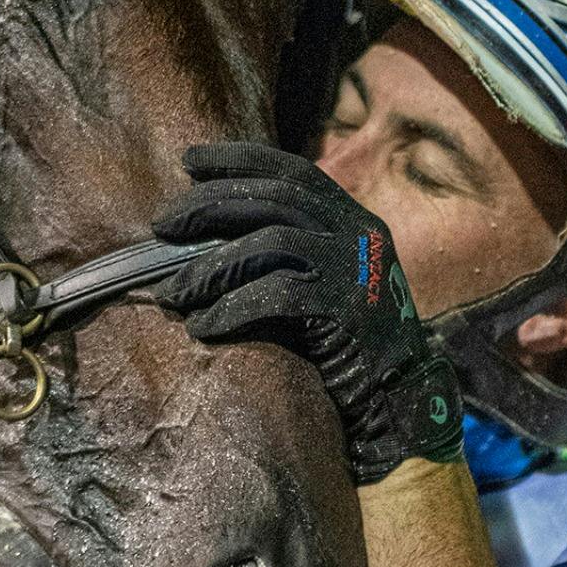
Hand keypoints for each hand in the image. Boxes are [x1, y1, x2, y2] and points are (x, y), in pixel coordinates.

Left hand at [152, 142, 462, 483]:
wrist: (403, 405)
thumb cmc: (349, 348)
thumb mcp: (327, 282)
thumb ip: (291, 251)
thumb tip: (208, 232)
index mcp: (354, 222)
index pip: (293, 172)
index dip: (239, 160)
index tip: (190, 161)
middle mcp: (360, 235)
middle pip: (274, 199)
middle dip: (210, 205)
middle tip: (163, 224)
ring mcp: (357, 270)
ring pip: (270, 242)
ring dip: (210, 267)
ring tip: (171, 292)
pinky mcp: (348, 311)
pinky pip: (275, 296)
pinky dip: (230, 308)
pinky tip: (201, 326)